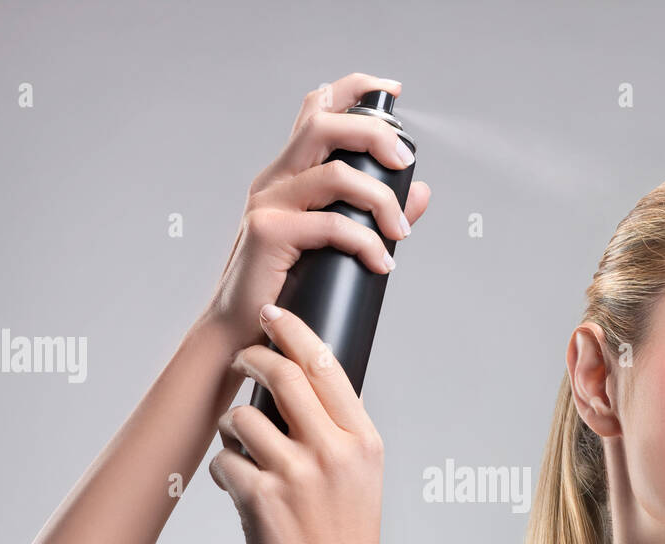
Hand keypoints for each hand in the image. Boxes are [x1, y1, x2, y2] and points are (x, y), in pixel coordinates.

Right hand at [202, 71, 431, 351]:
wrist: (243, 333)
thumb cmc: (288, 288)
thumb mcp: (336, 245)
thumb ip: (377, 214)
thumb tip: (422, 193)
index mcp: (288, 174)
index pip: (316, 112)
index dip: (353, 90)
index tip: (393, 90)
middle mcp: (275, 180)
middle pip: (324, 126)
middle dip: (374, 134)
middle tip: (405, 160)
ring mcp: (269, 203)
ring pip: (336, 175)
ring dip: (381, 199)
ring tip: (399, 232)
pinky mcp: (269, 233)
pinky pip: (332, 225)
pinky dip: (367, 242)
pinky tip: (381, 263)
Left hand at [209, 304, 386, 543]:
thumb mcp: (362, 480)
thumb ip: (340, 434)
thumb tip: (302, 384)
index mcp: (363, 442)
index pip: (326, 364)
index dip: (294, 331)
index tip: (273, 314)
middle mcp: (334, 452)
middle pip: (282, 373)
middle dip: (252, 356)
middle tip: (241, 356)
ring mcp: (297, 475)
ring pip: (242, 415)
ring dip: (231, 425)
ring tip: (241, 447)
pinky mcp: (261, 500)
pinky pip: (224, 460)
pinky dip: (225, 470)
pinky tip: (239, 488)